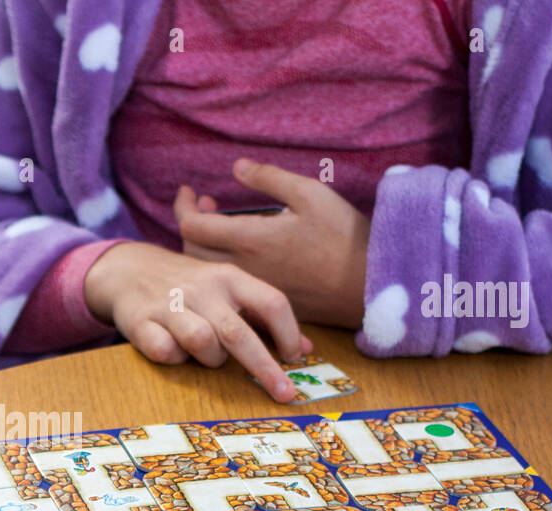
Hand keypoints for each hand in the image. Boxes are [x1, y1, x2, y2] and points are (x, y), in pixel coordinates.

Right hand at [83, 241, 312, 401]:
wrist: (130, 268)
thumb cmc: (192, 287)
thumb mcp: (230, 289)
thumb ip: (265, 317)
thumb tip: (307, 349)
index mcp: (230, 277)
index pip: (271, 302)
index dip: (289, 334)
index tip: (295, 359)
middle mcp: (203, 288)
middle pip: (239, 332)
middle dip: (265, 368)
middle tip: (283, 394)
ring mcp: (169, 305)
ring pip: (202, 341)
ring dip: (210, 359)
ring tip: (207, 356)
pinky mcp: (140, 322)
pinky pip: (165, 352)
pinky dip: (174, 359)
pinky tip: (174, 351)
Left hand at [174, 159, 370, 328]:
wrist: (369, 286)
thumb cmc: (344, 236)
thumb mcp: (310, 194)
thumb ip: (269, 179)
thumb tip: (236, 166)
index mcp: (249, 239)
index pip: (192, 225)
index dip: (183, 206)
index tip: (189, 192)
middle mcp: (242, 267)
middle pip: (190, 250)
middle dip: (190, 224)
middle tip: (206, 205)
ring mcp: (250, 289)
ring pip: (206, 271)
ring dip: (202, 246)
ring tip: (220, 226)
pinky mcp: (262, 304)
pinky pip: (226, 288)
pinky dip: (218, 267)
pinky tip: (237, 252)